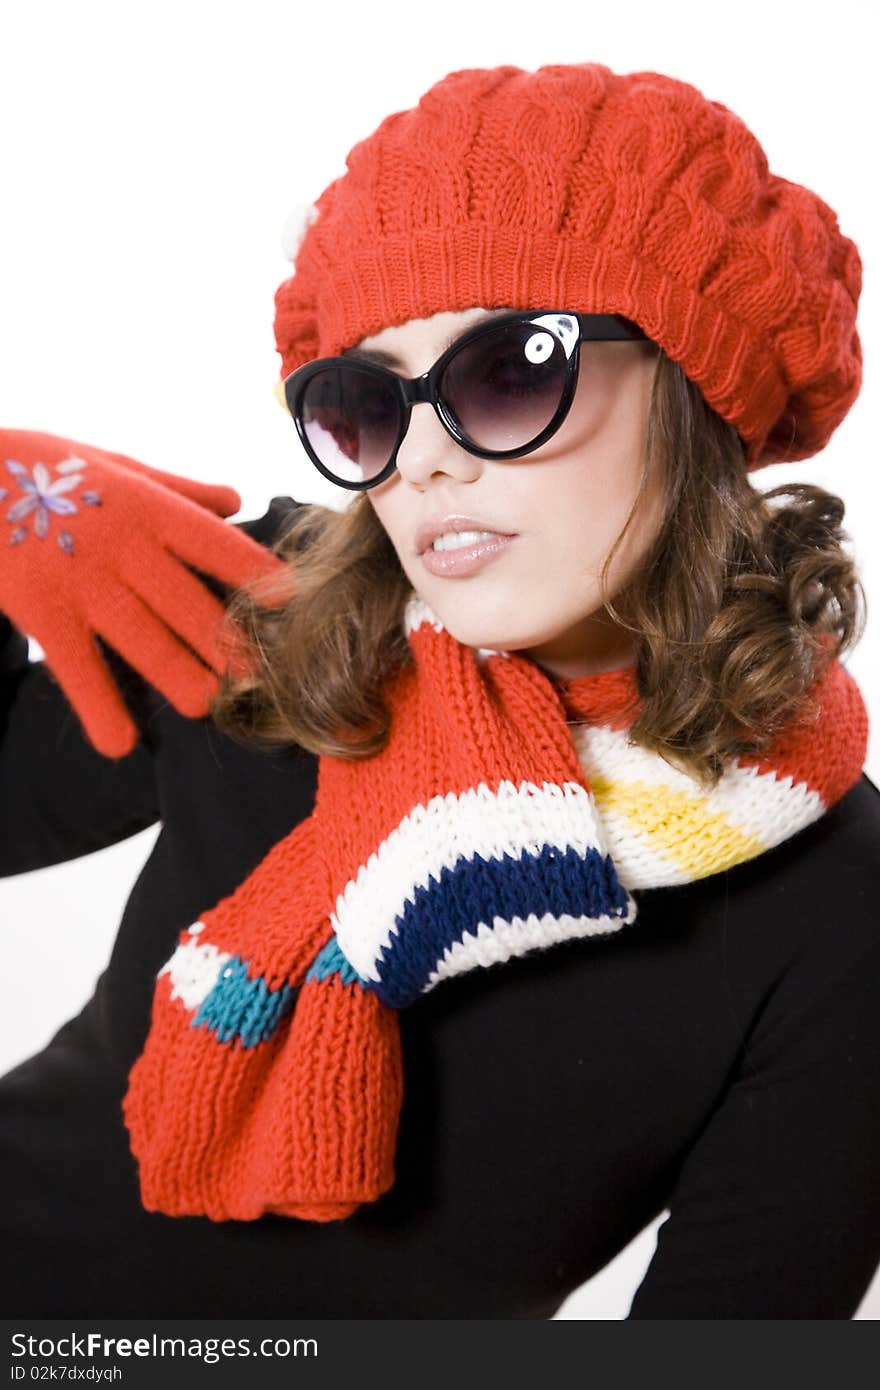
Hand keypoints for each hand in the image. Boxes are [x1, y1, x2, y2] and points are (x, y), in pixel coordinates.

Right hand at [0, 428, 288, 757]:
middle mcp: (121, 545)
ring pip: (140, 637)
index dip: (254, 572)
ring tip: (204, 705)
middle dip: (224, 640)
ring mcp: (81, 580)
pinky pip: (75, 666)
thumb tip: (236, 500)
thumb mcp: (116, 465)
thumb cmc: (50, 470)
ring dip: (176, 675)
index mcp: (147, 507)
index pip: (212, 543)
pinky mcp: (41, 610)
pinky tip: (118, 743)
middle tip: (259, 676)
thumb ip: (178, 489)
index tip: (292, 601)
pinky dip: (96, 706)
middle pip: (185, 601)